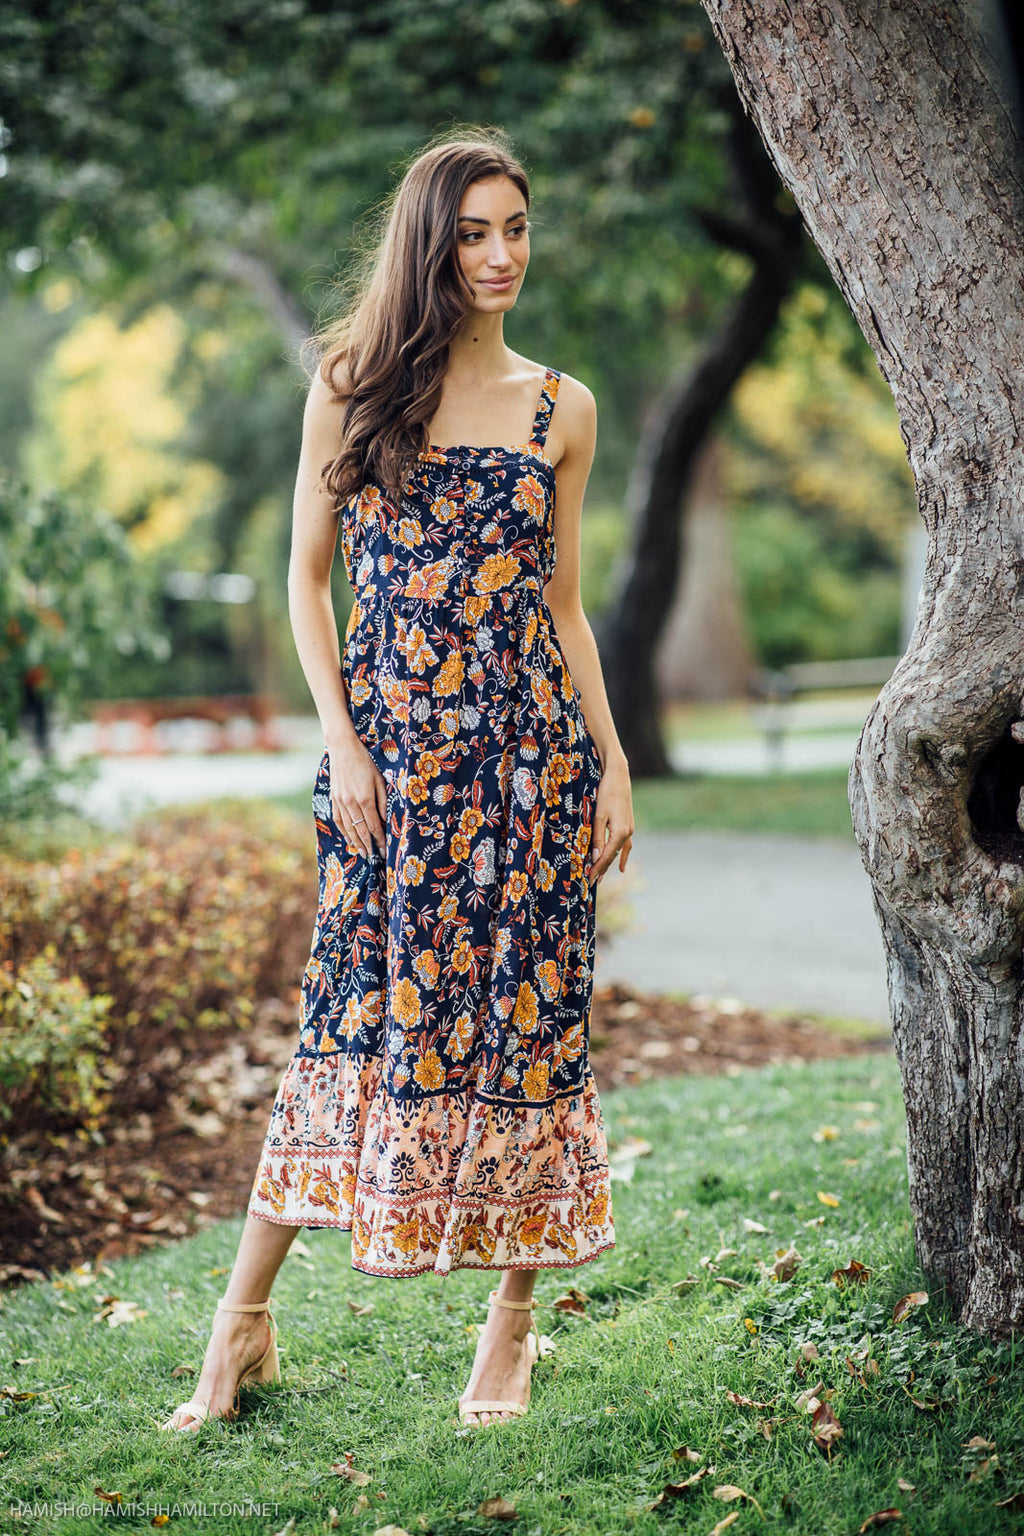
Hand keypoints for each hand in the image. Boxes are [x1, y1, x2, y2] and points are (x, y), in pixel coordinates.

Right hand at [326, 734, 387, 859]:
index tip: (384, 850)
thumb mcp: (380, 780)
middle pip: (360, 831)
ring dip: (356, 842)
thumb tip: (386, 820)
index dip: (379, 840)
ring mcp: (340, 802)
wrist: (343, 748)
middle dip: (369, 846)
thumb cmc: (366, 761)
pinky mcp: (333, 798)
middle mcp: (351, 803)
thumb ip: (383, 801)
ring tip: (363, 853)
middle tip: (374, 858)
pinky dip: (343, 832)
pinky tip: (348, 839)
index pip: (374, 826)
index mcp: (365, 799)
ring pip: (348, 828)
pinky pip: (338, 820)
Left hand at [587, 754, 633, 884]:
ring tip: (601, 875)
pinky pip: (625, 845)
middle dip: (602, 869)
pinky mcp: (629, 824)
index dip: (597, 869)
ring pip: (619, 851)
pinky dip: (622, 855)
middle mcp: (628, 833)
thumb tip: (595, 858)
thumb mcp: (598, 816)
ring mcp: (630, 828)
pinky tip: (621, 864)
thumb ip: (597, 838)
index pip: (606, 856)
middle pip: (613, 856)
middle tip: (592, 883)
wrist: (618, 775)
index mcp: (620, 833)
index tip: (588, 880)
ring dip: (610, 863)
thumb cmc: (606, 793)